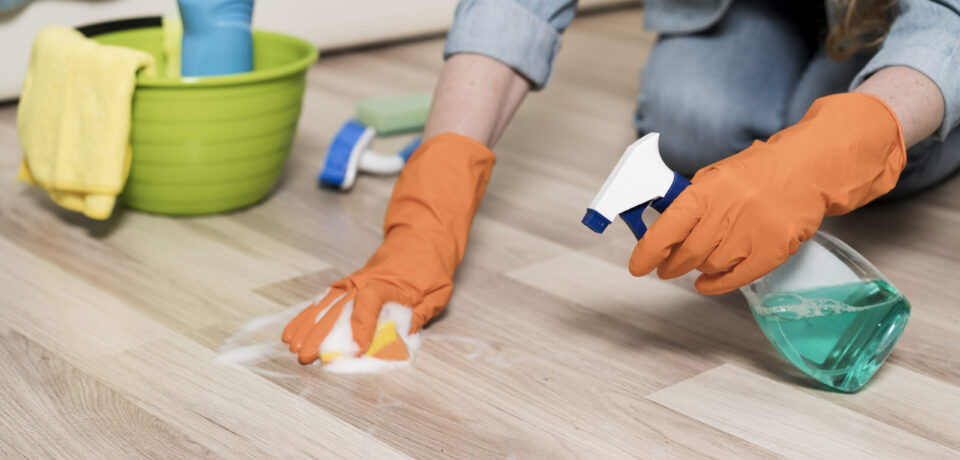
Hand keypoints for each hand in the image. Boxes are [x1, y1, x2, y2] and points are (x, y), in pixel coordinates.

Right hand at [283, 133, 494, 363]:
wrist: (422, 238)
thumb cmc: (431, 267)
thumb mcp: (437, 293)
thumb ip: (420, 315)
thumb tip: (403, 337)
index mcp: (390, 284)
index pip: (370, 302)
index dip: (362, 326)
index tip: (357, 348)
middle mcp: (365, 282)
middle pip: (339, 308)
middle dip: (321, 334)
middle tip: (307, 356)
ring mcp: (354, 283)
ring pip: (326, 305)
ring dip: (308, 327)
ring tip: (293, 347)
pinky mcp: (349, 285)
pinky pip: (325, 301)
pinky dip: (308, 315)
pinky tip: (294, 330)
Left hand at [629, 93, 905, 293]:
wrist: (808, 169)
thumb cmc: (758, 172)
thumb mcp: (716, 175)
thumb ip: (691, 203)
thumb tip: (663, 234)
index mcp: (709, 189)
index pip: (670, 227)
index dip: (648, 251)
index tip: (638, 266)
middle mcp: (730, 210)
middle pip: (688, 252)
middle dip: (671, 264)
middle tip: (665, 268)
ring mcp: (754, 231)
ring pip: (711, 266)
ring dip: (698, 268)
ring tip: (696, 263)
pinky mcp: (775, 249)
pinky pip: (738, 277)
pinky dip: (718, 284)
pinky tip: (707, 282)